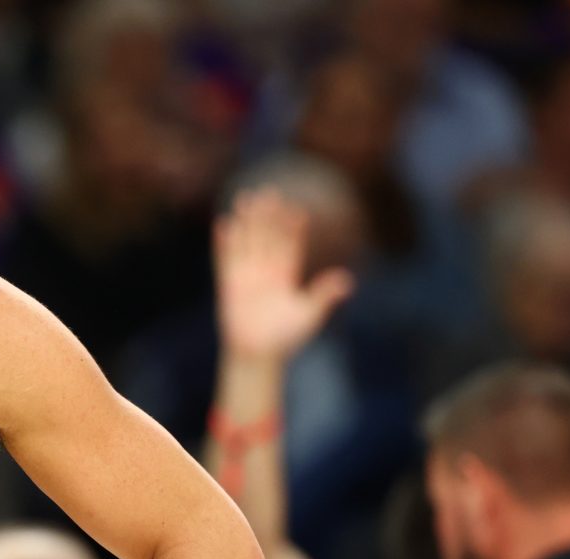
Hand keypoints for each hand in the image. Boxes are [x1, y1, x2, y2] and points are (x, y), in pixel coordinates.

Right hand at [215, 188, 354, 360]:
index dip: (293, 228)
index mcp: (285, 276)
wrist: (258, 354)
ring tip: (246, 198)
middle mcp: (265, 272)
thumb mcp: (310, 314)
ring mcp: (246, 276)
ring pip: (247, 242)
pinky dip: (224, 243)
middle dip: (268, 216)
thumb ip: (324, 295)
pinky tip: (224, 223)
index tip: (297, 210)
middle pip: (267, 237)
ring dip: (246, 222)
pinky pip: (225, 259)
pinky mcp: (229, 285)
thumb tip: (346, 280)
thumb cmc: (285, 338)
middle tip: (270, 192)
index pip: (290, 246)